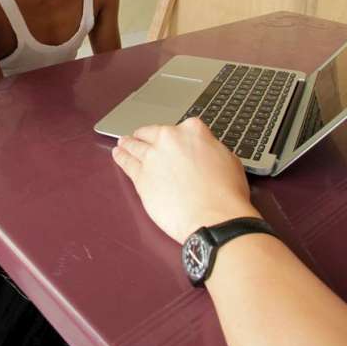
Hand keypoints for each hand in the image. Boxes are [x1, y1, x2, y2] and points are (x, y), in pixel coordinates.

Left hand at [112, 118, 259, 243]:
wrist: (215, 218)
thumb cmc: (226, 194)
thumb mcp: (228, 160)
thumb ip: (209, 150)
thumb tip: (204, 152)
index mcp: (192, 131)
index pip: (179, 128)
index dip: (177, 137)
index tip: (174, 141)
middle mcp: (169, 140)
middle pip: (152, 133)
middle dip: (146, 136)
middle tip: (140, 137)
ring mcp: (152, 157)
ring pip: (135, 146)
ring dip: (128, 143)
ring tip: (123, 143)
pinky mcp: (141, 177)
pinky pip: (127, 163)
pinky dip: (121, 157)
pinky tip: (118, 154)